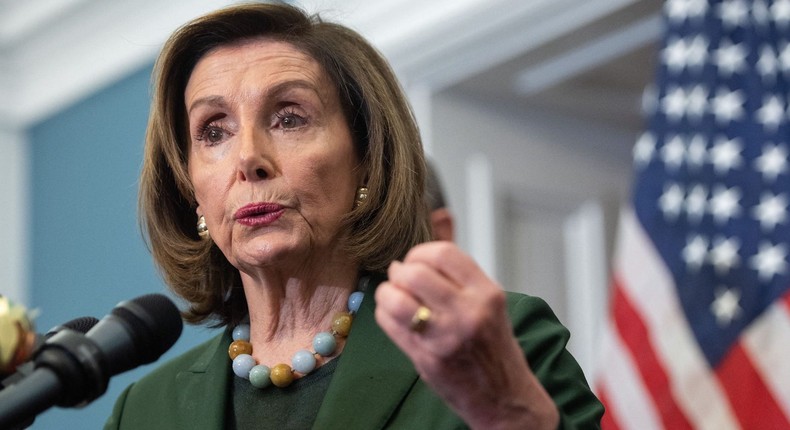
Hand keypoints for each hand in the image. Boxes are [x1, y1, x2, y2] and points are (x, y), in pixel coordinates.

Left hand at [374, 241, 558, 429]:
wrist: (504, 397)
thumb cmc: (494, 345)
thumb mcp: (486, 298)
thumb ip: (458, 262)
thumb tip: (442, 215)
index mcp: (486, 293)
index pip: (442, 253)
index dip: (420, 252)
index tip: (417, 260)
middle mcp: (468, 312)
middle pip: (414, 273)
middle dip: (401, 272)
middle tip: (402, 278)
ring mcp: (446, 336)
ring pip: (396, 297)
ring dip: (388, 293)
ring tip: (395, 296)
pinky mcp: (427, 357)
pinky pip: (390, 324)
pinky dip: (385, 314)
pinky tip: (395, 316)